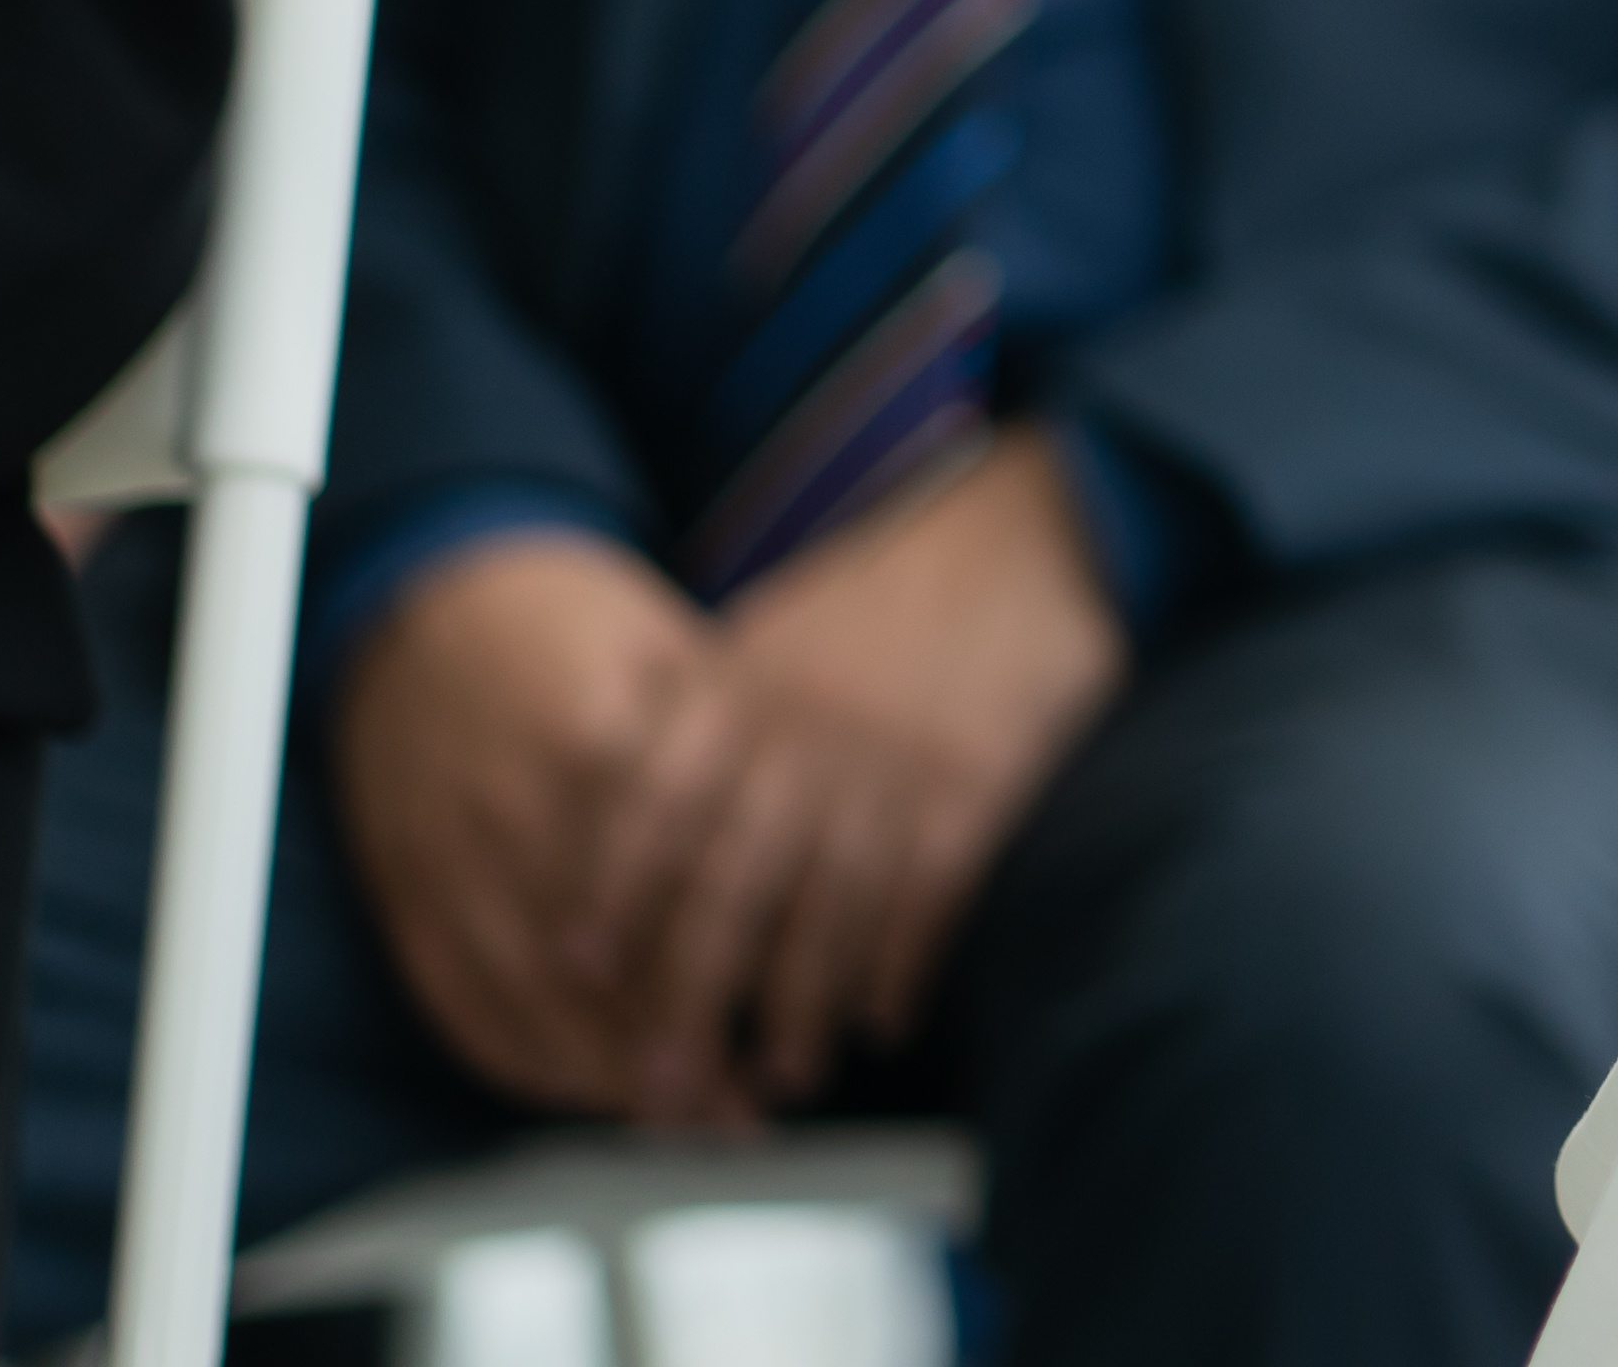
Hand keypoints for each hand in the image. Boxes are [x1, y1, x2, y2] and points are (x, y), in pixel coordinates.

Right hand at [330, 527, 739, 1116]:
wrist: (427, 601)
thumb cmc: (573, 629)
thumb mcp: (673, 658)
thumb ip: (736, 752)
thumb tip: (828, 846)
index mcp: (597, 747)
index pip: (676, 905)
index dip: (736, 984)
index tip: (792, 1034)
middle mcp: (517, 816)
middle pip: (605, 980)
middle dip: (678, 1059)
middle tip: (742, 1108)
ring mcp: (451, 864)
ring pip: (532, 1011)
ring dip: (607, 1082)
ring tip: (681, 1117)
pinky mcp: (407, 894)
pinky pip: (459, 1006)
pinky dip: (521, 1063)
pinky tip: (582, 1088)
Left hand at [603, 434, 1131, 1115]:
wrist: (1039, 533)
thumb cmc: (902, 586)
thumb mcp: (782, 625)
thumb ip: (710, 707)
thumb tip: (636, 800)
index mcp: (746, 684)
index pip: (653, 806)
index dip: (612, 895)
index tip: (578, 970)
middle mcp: (806, 733)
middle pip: (728, 890)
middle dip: (689, 999)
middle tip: (665, 1085)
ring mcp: (892, 766)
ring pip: (823, 917)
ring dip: (795, 1011)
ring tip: (780, 1076)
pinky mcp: (975, 790)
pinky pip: (921, 904)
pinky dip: (896, 972)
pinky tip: (882, 1019)